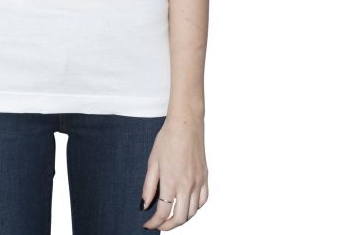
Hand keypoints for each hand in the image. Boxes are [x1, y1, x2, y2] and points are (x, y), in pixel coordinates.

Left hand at [141, 115, 207, 229]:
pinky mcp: (205, 177)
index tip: (148, 225)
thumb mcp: (152, 161)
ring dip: (182, 218)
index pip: (163, 212)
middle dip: (168, 225)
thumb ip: (148, 186)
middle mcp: (187, 185)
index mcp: (171, 181)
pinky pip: (203, 200)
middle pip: (180, 217)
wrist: (186, 123)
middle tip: (159, 224)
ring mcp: (198, 181)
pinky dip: (195, 208)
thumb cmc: (167, 138)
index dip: (154, 222)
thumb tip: (144, 205)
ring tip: (171, 216)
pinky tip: (187, 204)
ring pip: (193, 212)